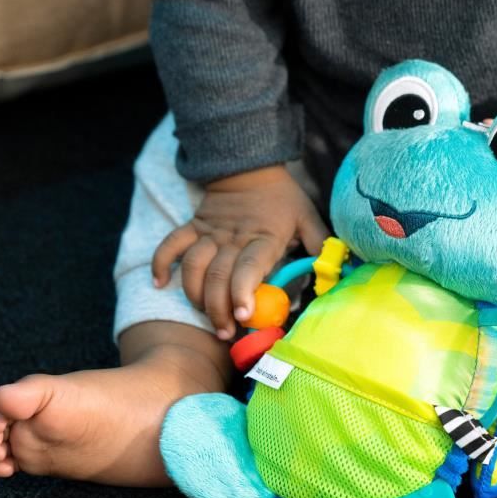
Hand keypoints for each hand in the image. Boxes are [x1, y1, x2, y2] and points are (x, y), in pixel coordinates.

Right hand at [152, 165, 328, 339]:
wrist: (250, 165)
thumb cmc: (283, 199)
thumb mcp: (307, 219)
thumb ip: (320, 246)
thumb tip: (337, 275)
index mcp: (264, 236)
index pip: (250, 266)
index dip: (244, 291)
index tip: (243, 315)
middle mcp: (234, 236)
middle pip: (218, 275)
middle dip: (218, 308)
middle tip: (225, 332)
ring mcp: (210, 232)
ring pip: (193, 265)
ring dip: (194, 295)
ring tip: (205, 317)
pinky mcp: (193, 227)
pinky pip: (171, 244)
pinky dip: (161, 262)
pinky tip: (159, 283)